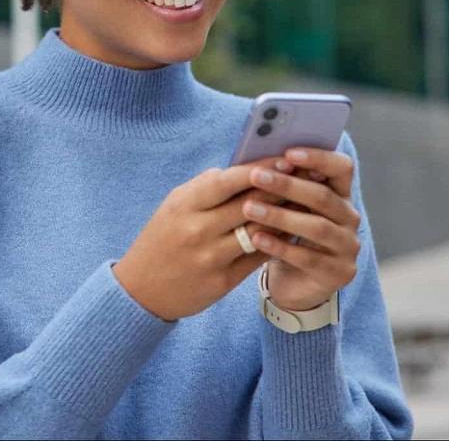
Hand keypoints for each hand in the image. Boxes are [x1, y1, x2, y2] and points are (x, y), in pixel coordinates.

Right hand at [112, 156, 301, 321]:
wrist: (141, 291)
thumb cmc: (162, 239)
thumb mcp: (174, 206)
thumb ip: (206, 187)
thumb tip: (244, 168)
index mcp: (185, 205)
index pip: (228, 180)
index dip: (258, 169)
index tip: (283, 158)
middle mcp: (198, 230)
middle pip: (250, 204)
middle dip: (281, 188)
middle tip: (307, 175)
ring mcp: (211, 257)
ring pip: (259, 232)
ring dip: (285, 216)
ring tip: (306, 202)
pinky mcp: (223, 282)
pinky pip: (258, 257)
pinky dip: (276, 242)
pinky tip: (292, 231)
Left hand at [241, 148, 360, 311]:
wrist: (293, 283)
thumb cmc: (286, 234)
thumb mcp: (286, 207)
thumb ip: (282, 184)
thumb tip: (258, 159)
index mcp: (341, 194)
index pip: (342, 167)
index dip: (319, 158)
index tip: (288, 153)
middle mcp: (350, 218)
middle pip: (323, 197)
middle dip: (288, 184)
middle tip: (256, 176)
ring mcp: (348, 248)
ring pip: (317, 227)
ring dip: (280, 216)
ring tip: (249, 208)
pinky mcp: (338, 274)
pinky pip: (308, 258)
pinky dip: (280, 247)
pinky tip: (256, 238)